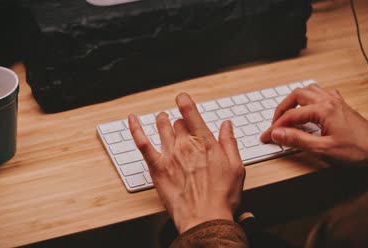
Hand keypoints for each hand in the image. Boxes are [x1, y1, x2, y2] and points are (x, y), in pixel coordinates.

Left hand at [129, 93, 244, 232]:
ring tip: (162, 118)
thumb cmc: (222, 198)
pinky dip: (135, 130)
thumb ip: (229, 143)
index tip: (182, 97)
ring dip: (162, 121)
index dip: (185, 102)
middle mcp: (186, 145)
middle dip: (180, 122)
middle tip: (182, 126)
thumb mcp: (236, 167)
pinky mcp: (157, 168)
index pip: (191, 114)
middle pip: (178, 124)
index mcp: (206, 143)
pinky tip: (131, 120)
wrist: (206, 219)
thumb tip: (227, 126)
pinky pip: (142, 144)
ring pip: (162, 128)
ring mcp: (170, 155)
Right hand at [260, 84, 367, 168]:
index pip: (291, 115)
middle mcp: (330, 100)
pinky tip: (309, 110)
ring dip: (295, 100)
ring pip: (309, 90)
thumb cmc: (357, 152)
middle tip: (274, 124)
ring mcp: (337, 102)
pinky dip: (310, 99)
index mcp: (324, 109)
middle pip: (297, 95)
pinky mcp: (342, 107)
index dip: (276, 127)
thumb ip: (297, 140)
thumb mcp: (322, 149)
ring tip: (287, 114)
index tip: (267, 136)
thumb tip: (277, 134)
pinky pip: (322, 94)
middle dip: (282, 109)